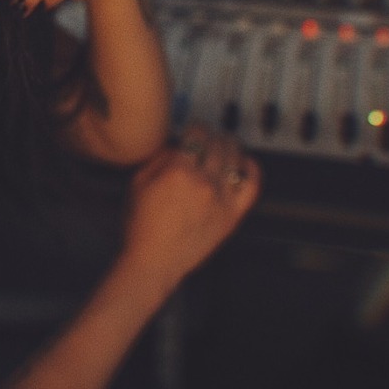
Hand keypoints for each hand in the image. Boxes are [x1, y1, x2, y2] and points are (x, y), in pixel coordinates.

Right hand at [121, 127, 260, 290]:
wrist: (154, 261)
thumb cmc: (141, 226)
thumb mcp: (138, 183)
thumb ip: (158, 158)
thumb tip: (175, 144)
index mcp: (178, 171)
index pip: (196, 135)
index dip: (196, 126)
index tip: (194, 127)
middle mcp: (203, 182)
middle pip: (217, 143)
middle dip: (213, 133)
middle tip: (208, 134)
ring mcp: (220, 199)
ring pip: (234, 158)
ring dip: (230, 145)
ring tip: (225, 142)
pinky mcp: (231, 215)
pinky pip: (251, 186)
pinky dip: (250, 169)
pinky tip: (245, 161)